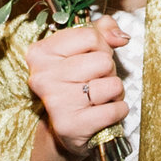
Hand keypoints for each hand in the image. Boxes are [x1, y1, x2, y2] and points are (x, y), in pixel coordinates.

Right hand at [24, 16, 129, 160]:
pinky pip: (115, 110)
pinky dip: (118, 110)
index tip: (92, 58)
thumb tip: (119, 37)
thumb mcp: (82, 50)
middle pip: (103, 60)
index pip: (90, 36)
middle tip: (96, 81)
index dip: (101, 46)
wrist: (65, 129)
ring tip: (100, 97)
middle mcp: (43, 76)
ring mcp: (56, 101)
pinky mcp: (71, 125)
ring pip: (112, 85)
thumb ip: (102, 31)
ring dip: (115, 92)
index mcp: (41, 52)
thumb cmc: (76, 83)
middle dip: (109, 71)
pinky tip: (104, 112)